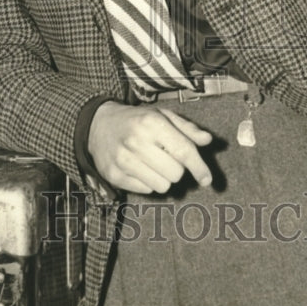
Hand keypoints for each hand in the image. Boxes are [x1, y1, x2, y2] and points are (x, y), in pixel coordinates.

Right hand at [88, 101, 212, 193]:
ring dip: (164, 178)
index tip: (207, 179)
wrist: (98, 124)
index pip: (183, 151)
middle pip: (175, 173)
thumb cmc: (137, 120)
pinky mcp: (114, 175)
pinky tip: (140, 168)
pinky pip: (146, 190)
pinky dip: (148, 182)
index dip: (199, 167)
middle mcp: (136, 140)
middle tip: (168, 158)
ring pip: (162, 186)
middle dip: (178, 169)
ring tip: (154, 163)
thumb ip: (187, 129)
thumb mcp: (163, 115)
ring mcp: (123, 159)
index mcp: (152, 122)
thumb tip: (208, 140)